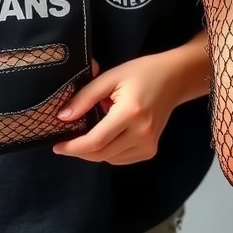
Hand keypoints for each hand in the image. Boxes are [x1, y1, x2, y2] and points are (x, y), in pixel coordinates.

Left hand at [52, 54, 178, 163]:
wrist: (175, 78)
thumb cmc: (142, 73)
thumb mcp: (110, 77)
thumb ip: (85, 97)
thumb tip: (63, 117)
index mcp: (131, 113)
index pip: (96, 141)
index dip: (73, 147)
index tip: (56, 146)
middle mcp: (142, 133)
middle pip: (101, 154)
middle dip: (80, 151)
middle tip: (65, 143)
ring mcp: (149, 145)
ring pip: (110, 160)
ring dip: (94, 152)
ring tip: (90, 133)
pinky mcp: (151, 150)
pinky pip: (121, 159)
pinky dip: (108, 153)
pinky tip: (106, 138)